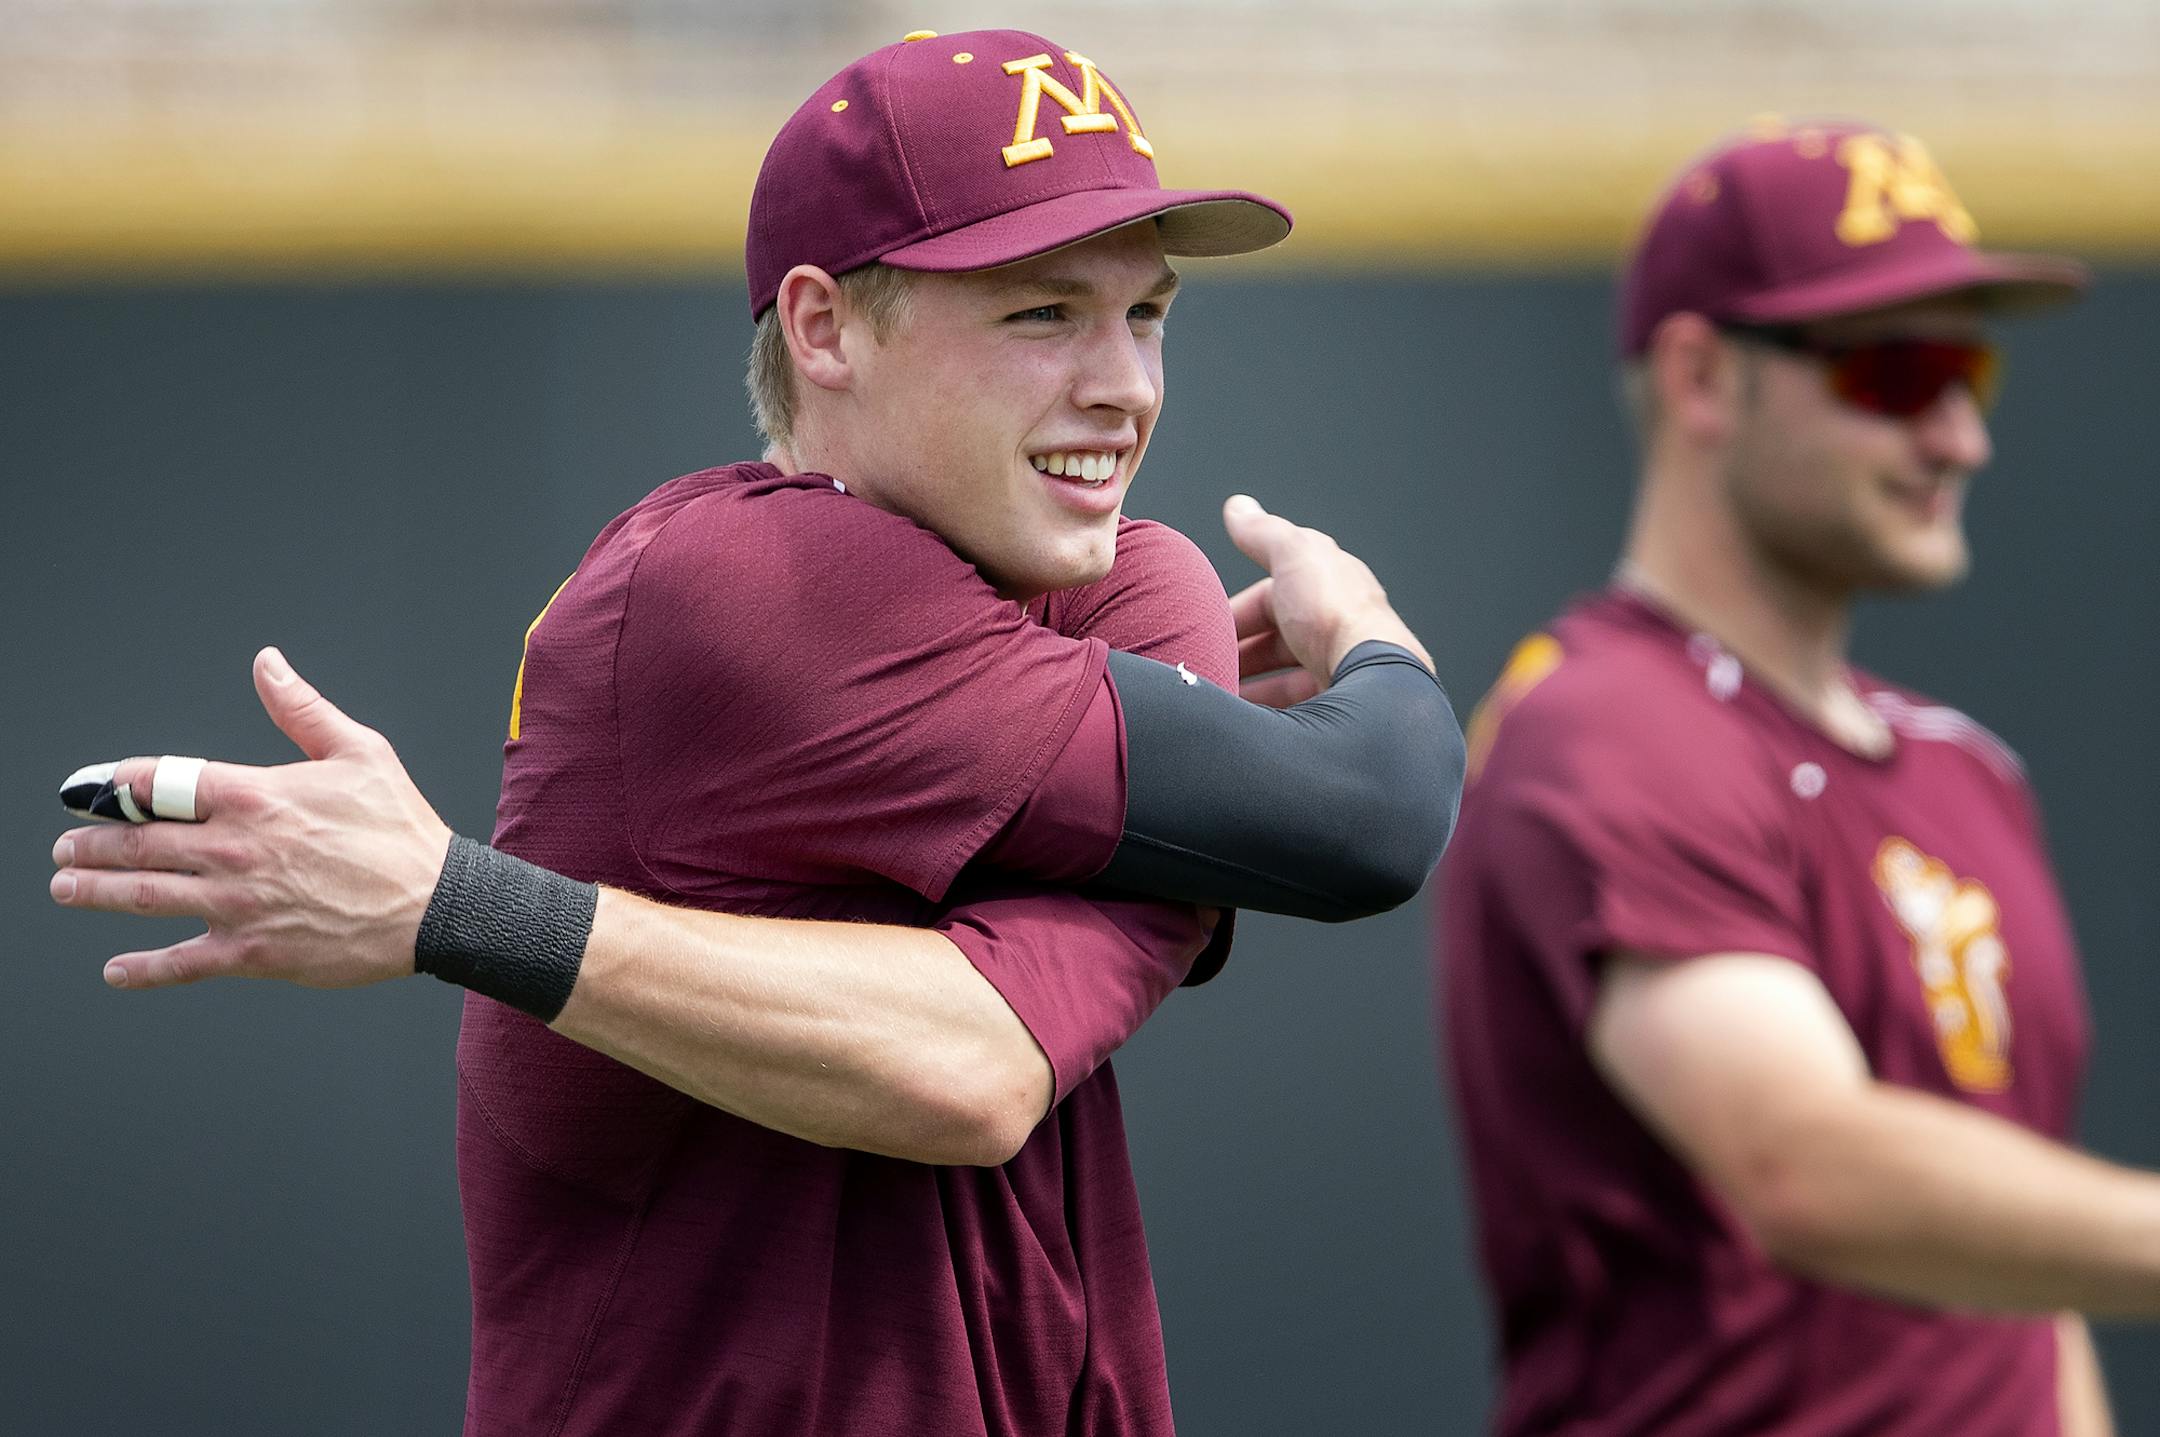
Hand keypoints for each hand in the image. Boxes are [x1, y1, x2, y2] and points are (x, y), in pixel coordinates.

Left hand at [50, 647, 453, 990]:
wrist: (437, 904)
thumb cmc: (402, 829)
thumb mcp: (360, 752)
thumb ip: (302, 709)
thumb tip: (267, 664)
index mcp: (255, 795)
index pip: (159, 784)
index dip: (115, 785)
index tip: (89, 789)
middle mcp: (236, 849)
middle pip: (138, 841)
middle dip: (91, 843)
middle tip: (65, 847)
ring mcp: (239, 903)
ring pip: (145, 896)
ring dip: (95, 891)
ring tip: (67, 887)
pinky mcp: (253, 951)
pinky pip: (182, 962)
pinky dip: (143, 969)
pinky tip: (116, 970)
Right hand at [1220, 494, 1432, 707]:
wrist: (1371, 678)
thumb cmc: (1338, 615)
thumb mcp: (1293, 555)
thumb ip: (1264, 532)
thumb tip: (1240, 508)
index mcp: (1329, 589)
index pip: (1273, 596)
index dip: (1236, 611)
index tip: (1207, 627)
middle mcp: (1339, 630)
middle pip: (1278, 641)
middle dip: (1239, 653)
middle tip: (1207, 664)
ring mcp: (1342, 672)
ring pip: (1285, 680)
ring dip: (1250, 687)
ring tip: (1220, 695)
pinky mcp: (1340, 710)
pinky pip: (1294, 712)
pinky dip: (1265, 713)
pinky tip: (1244, 718)